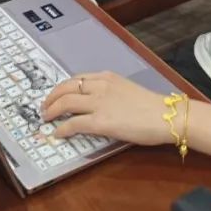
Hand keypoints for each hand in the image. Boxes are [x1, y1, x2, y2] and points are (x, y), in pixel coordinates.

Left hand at [41, 72, 174, 145]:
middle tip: (44, 108)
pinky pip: (73, 123)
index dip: (62, 88)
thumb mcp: (126, 90)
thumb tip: (96, 104)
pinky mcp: (100, 122)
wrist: (165, 116)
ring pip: (65, 102)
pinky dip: (62, 128)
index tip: (55, 95)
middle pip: (66, 88)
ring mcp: (99, 103)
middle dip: (51, 98)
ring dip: (51, 111)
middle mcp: (100, 86)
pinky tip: (58, 133)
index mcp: (107, 77)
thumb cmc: (151, 107)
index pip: (76, 79)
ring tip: (46, 119)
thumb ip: (110, 92)